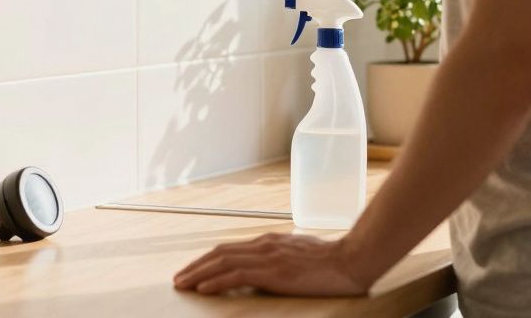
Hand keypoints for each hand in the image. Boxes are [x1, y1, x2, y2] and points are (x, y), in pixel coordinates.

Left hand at [173, 232, 373, 296]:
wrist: (351, 260)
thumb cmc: (331, 261)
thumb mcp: (299, 256)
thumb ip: (280, 260)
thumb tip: (267, 273)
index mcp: (269, 242)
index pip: (230, 249)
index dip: (208, 260)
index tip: (194, 270)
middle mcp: (264, 245)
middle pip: (220, 253)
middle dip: (196, 266)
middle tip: (179, 279)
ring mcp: (268, 256)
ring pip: (223, 262)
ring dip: (199, 273)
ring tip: (184, 284)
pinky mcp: (274, 271)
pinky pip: (237, 275)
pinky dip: (217, 280)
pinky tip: (204, 288)